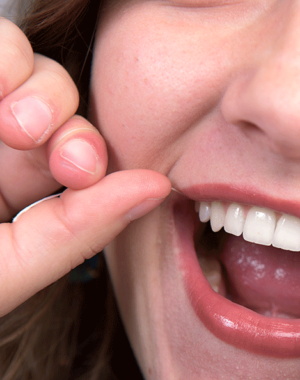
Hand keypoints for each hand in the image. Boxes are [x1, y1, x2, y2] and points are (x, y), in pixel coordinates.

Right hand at [0, 18, 170, 316]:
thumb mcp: (2, 269)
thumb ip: (72, 234)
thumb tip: (154, 191)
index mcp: (18, 193)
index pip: (80, 156)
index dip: (93, 154)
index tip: (86, 170)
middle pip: (62, 106)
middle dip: (67, 120)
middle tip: (58, 152)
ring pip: (29, 68)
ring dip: (39, 90)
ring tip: (17, 125)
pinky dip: (2, 59)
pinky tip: (0, 95)